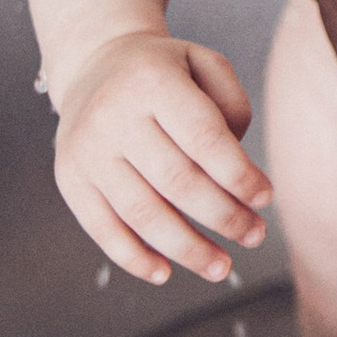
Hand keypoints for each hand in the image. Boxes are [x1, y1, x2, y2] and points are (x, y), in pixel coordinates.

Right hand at [50, 32, 269, 288]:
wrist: (94, 64)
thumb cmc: (164, 72)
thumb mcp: (204, 63)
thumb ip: (232, 105)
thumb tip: (236, 169)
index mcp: (152, 81)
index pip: (204, 138)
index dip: (239, 175)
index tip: (265, 197)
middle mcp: (113, 115)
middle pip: (177, 181)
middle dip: (224, 216)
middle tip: (255, 234)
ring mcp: (87, 151)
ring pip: (142, 213)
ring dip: (187, 249)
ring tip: (220, 266)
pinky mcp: (70, 179)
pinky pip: (102, 229)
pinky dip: (134, 258)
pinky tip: (165, 273)